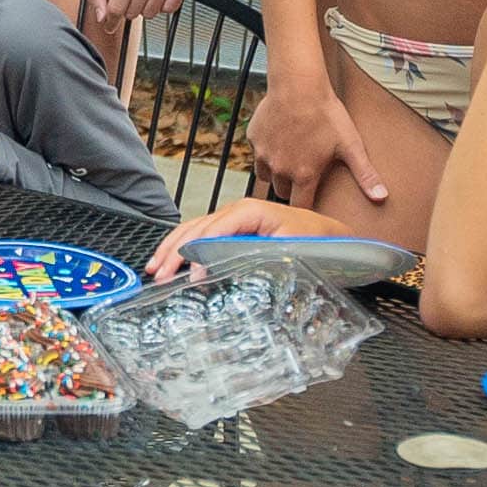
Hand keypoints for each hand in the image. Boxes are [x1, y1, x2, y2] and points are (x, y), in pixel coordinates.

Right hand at [148, 197, 346, 280]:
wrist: (331, 235)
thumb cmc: (314, 241)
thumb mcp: (288, 248)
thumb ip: (255, 255)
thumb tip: (225, 265)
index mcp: (249, 211)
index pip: (214, 229)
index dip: (200, 251)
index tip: (192, 275)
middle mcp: (236, 211)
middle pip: (196, 228)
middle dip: (175, 252)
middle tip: (159, 275)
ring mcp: (232, 218)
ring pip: (193, 230)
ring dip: (172, 249)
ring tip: (155, 268)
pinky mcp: (233, 228)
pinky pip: (200, 234)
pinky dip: (182, 247)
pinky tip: (170, 259)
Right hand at [248, 75, 383, 205]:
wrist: (298, 84)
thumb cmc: (324, 112)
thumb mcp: (350, 145)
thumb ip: (365, 174)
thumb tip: (381, 196)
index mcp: (303, 175)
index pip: (300, 206)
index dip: (307, 204)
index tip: (312, 198)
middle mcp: (280, 169)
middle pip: (282, 192)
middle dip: (292, 187)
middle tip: (303, 172)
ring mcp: (264, 154)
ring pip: (266, 175)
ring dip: (276, 172)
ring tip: (290, 158)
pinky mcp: (254, 139)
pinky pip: (257, 153)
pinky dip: (266, 150)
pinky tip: (279, 138)